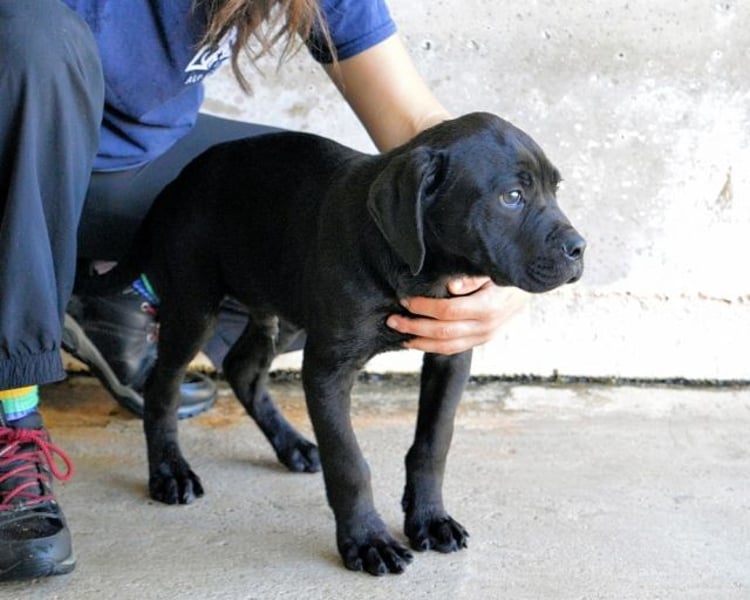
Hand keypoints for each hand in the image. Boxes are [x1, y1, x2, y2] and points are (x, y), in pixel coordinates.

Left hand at [386, 277, 529, 354]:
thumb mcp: (493, 268)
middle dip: (414, 327)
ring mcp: (485, 336)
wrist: (532, 284)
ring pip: (447, 346)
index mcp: (488, 306)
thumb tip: (451, 286)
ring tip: (399, 334)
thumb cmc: (507, 272)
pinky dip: (433, 347)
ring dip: (420, 341)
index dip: (424, 307)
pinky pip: (454, 349)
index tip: (404, 300)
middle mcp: (486, 326)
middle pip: (443, 332)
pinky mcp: (482, 340)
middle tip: (391, 320)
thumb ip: (473, 277)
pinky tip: (416, 342)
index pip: (448, 311)